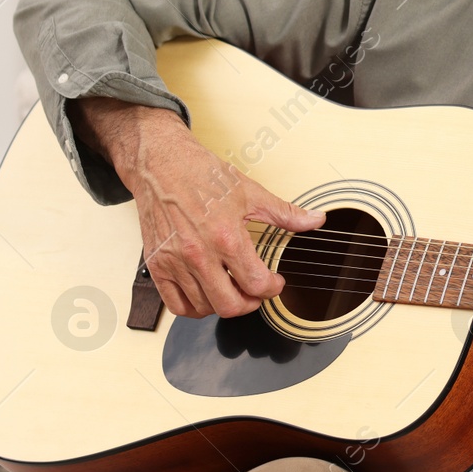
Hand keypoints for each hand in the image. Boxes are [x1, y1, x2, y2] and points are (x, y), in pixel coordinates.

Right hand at [74, 97, 324, 318]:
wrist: (160, 163)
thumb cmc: (202, 174)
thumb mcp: (251, 192)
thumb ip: (285, 214)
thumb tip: (316, 220)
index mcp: (226, 237)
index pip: (256, 284)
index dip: (273, 288)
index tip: (275, 282)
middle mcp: (199, 254)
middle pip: (230, 305)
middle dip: (251, 303)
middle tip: (256, 292)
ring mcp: (174, 262)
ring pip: (203, 308)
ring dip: (223, 304)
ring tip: (233, 290)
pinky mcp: (156, 264)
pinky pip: (175, 305)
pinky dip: (193, 308)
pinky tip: (206, 295)